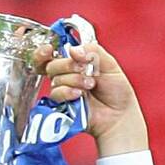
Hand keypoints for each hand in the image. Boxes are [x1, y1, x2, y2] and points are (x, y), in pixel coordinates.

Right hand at [36, 40, 147, 157]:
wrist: (119, 114)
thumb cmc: (117, 92)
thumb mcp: (109, 63)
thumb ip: (92, 51)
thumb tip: (73, 50)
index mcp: (77, 63)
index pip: (54, 53)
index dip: (45, 51)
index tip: (49, 49)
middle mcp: (68, 76)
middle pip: (52, 65)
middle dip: (68, 65)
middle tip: (84, 69)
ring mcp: (64, 91)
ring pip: (55, 79)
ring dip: (74, 80)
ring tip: (90, 85)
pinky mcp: (63, 106)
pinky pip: (56, 95)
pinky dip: (67, 92)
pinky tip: (79, 94)